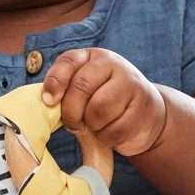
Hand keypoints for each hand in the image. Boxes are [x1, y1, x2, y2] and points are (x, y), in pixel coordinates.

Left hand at [41, 49, 166, 156]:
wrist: (147, 114)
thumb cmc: (106, 101)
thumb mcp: (85, 89)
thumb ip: (66, 89)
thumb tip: (47, 101)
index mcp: (94, 57)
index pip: (68, 61)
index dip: (55, 82)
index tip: (48, 102)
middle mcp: (114, 64)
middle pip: (81, 87)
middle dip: (71, 112)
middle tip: (74, 124)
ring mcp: (132, 84)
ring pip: (98, 109)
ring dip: (92, 125)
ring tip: (96, 125)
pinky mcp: (143, 108)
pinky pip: (114, 129)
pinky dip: (106, 138)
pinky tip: (110, 132)